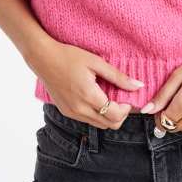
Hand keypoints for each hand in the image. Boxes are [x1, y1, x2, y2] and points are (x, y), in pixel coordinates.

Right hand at [25, 39, 144, 129]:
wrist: (43, 58)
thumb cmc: (70, 56)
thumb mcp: (96, 62)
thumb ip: (118, 77)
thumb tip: (138, 86)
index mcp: (88, 96)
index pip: (115, 116)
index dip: (126, 109)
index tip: (128, 96)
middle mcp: (79, 110)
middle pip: (109, 125)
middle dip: (120, 114)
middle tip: (121, 98)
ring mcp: (71, 113)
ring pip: (98, 124)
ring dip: (108, 115)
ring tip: (110, 96)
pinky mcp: (66, 111)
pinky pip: (87, 120)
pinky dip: (97, 113)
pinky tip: (97, 97)